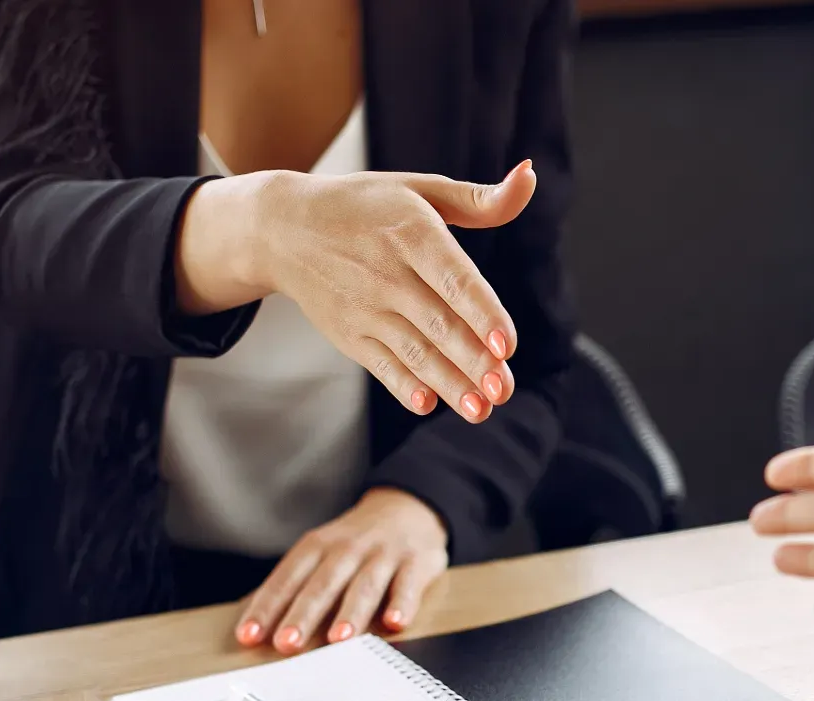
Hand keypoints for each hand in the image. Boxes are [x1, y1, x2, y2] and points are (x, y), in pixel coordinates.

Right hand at [178, 161, 537, 423]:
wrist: (283, 228)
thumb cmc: (367, 207)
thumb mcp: (420, 189)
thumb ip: (481, 199)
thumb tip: (530, 176)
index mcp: (412, 232)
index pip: (454, 279)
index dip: (481, 313)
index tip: (507, 345)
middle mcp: (387, 273)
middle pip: (439, 324)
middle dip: (474, 362)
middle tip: (503, 390)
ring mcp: (366, 308)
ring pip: (415, 352)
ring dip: (449, 384)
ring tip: (480, 410)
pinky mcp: (349, 334)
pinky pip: (381, 364)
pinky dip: (402, 386)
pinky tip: (426, 404)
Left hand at [236, 489, 447, 653]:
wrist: (407, 508)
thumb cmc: (356, 543)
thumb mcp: (321, 551)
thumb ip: (296, 584)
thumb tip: (258, 621)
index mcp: (317, 546)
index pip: (286, 579)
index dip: (267, 608)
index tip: (249, 636)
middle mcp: (347, 549)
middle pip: (322, 584)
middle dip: (303, 615)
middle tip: (286, 644)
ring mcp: (383, 555)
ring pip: (364, 586)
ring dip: (350, 614)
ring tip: (338, 640)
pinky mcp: (416, 562)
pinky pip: (408, 584)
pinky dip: (403, 603)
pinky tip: (395, 623)